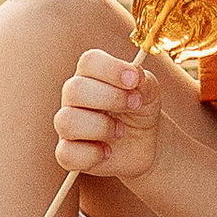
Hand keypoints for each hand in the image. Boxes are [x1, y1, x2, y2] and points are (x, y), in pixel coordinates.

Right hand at [51, 47, 168, 198]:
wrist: (145, 143)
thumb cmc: (140, 109)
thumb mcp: (149, 93)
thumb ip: (144, 82)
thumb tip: (136, 74)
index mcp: (92, 74)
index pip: (89, 61)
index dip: (111, 69)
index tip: (133, 80)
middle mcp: (74, 97)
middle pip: (74, 89)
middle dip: (110, 97)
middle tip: (134, 104)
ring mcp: (68, 125)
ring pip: (67, 121)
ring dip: (101, 127)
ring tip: (120, 132)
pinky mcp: (68, 153)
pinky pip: (66, 154)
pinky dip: (91, 154)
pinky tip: (107, 152)